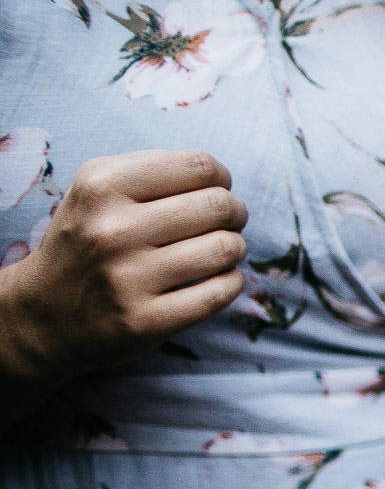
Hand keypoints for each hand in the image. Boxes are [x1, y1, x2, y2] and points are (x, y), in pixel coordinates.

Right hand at [1, 150, 246, 386]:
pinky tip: (218, 279)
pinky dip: (231, 282)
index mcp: (100, 185)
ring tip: (221, 251)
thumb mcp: (98, 192)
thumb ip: (153, 172)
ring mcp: (126, 278)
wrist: (44, 315)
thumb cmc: (88, 243)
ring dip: (235, 248)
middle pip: (218, 205)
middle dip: (234, 213)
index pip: (198, 166)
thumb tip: (218, 175)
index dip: (221, 178)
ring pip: (225, 248)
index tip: (217, 190)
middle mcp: (111, 229)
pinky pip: (219, 292)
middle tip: (228, 223)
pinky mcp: (144, 321)